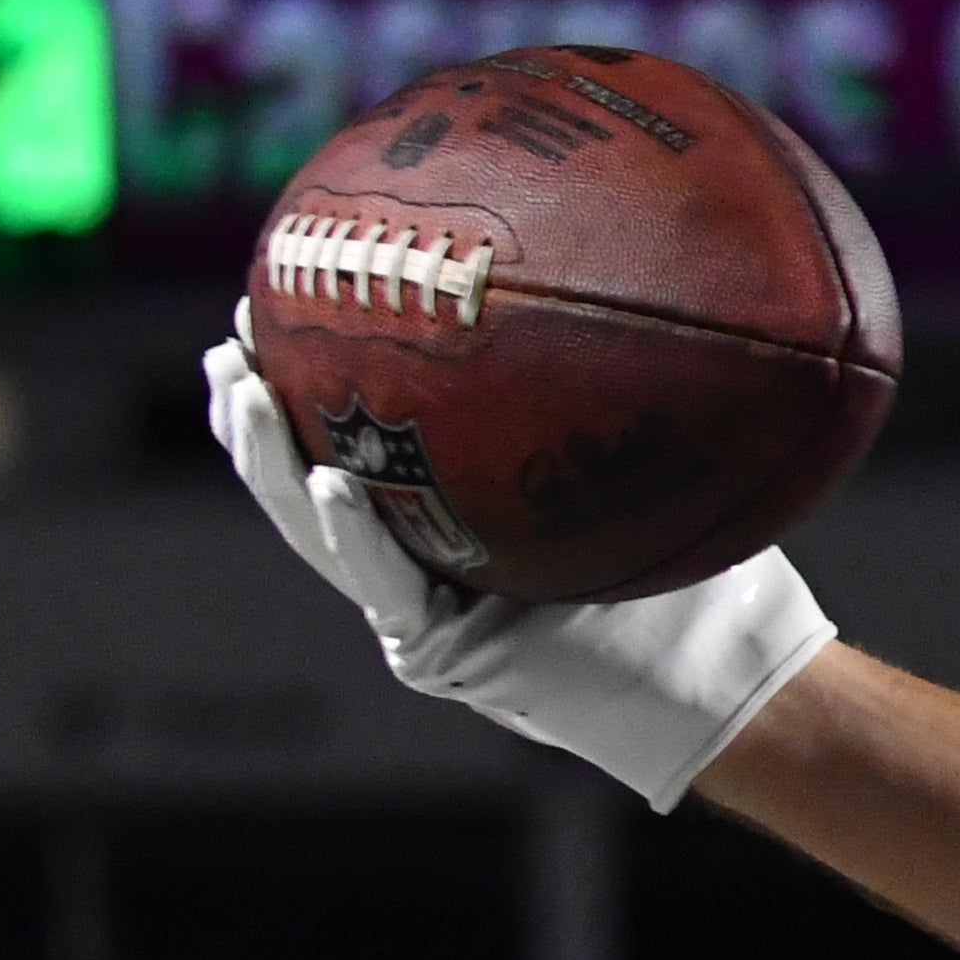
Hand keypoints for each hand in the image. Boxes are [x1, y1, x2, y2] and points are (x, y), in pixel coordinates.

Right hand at [206, 316, 837, 810]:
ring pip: (318, 529)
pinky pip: (383, 583)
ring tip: (237, 384)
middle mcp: (428, 564)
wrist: (732, 682)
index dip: (313, 377)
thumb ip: (623, 400)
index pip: (366, 440)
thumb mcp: (655, 467)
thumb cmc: (711, 575)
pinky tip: (321, 478)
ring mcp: (426, 613)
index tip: (285, 293)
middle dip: (256, 408)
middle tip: (228, 330)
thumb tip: (640, 277)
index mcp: (459, 524)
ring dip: (269, 458)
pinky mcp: (444, 654)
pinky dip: (349, 532)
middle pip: (310, 477)